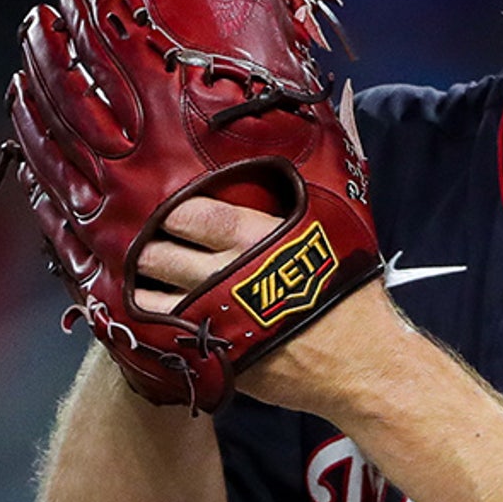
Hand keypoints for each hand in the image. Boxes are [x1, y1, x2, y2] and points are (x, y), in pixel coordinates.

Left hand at [136, 196, 409, 419]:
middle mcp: (227, 277)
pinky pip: (163, 340)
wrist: (362, 367)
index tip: (167, 211)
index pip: (190, 214)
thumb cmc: (352, 296)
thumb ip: (309, 196)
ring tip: (141, 283)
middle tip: (145, 246)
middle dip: (147, 249)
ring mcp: (215, 321)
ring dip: (141, 290)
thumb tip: (332, 135)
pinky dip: (152, 328)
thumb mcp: (335, 234)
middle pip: (160, 255)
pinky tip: (150, 320)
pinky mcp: (212, 357)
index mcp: (256, 240)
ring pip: (151, 300)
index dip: (171, 211)